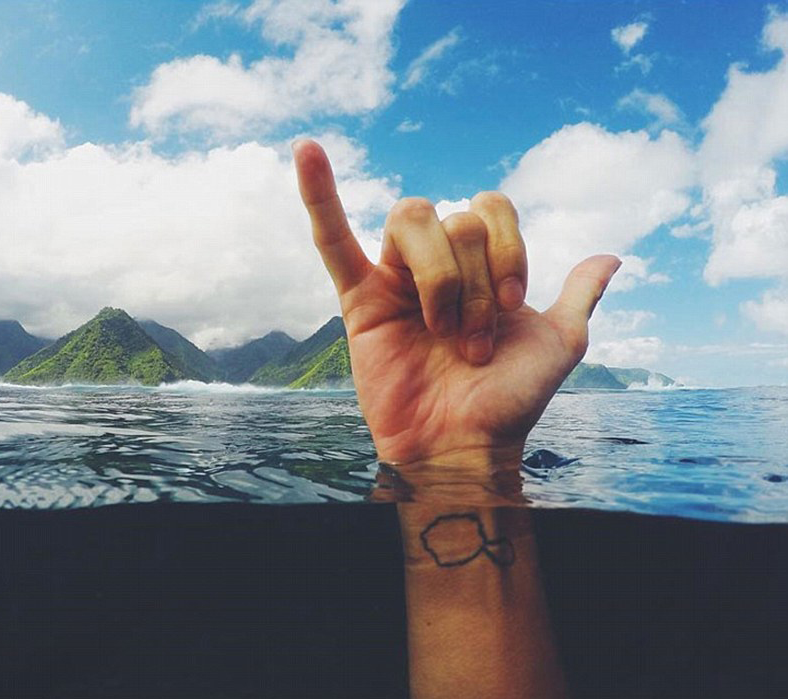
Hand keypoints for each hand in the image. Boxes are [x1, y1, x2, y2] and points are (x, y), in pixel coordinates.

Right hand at [293, 139, 620, 468]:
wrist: (465, 444)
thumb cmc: (509, 400)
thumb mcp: (560, 344)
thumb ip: (577, 296)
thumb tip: (611, 257)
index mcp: (479, 267)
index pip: (489, 210)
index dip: (507, 248)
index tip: (513, 303)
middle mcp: (438, 264)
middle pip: (454, 220)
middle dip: (475, 280)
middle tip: (475, 339)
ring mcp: (395, 278)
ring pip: (411, 221)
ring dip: (439, 276)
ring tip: (442, 330)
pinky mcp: (359, 299)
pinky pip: (332, 239)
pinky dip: (318, 194)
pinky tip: (306, 150)